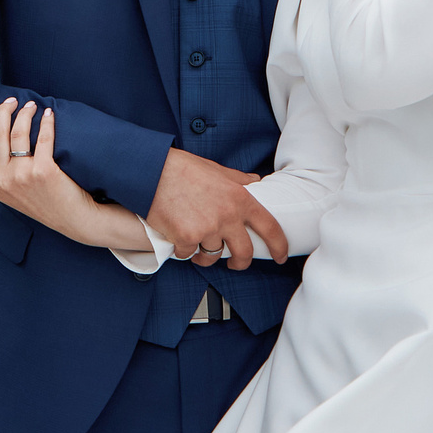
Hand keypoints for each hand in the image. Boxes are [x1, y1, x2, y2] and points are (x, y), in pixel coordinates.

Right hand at [0, 101, 143, 249]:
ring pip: (18, 132)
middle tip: (12, 100)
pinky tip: (49, 115)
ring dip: (25, 113)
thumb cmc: (42, 202)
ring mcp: (22, 176)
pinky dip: (47, 122)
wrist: (72, 219)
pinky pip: (43, 137)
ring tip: (32, 106)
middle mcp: (3, 180)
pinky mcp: (44, 170)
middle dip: (2, 110)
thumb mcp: (10, 193)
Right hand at [146, 148, 286, 269]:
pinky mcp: (186, 237)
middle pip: (244, 253)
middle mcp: (227, 216)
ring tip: (198, 246)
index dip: (278, 246)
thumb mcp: (219, 170)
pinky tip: (177, 237)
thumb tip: (256, 181)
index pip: (270, 227)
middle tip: (235, 263)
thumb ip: (240, 180)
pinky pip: (188, 254)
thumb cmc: (183, 169)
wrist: (152, 171)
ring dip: (206, 255)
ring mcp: (207, 228)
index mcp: (240, 199)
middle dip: (240, 263)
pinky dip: (183, 249)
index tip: (280, 256)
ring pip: (213, 256)